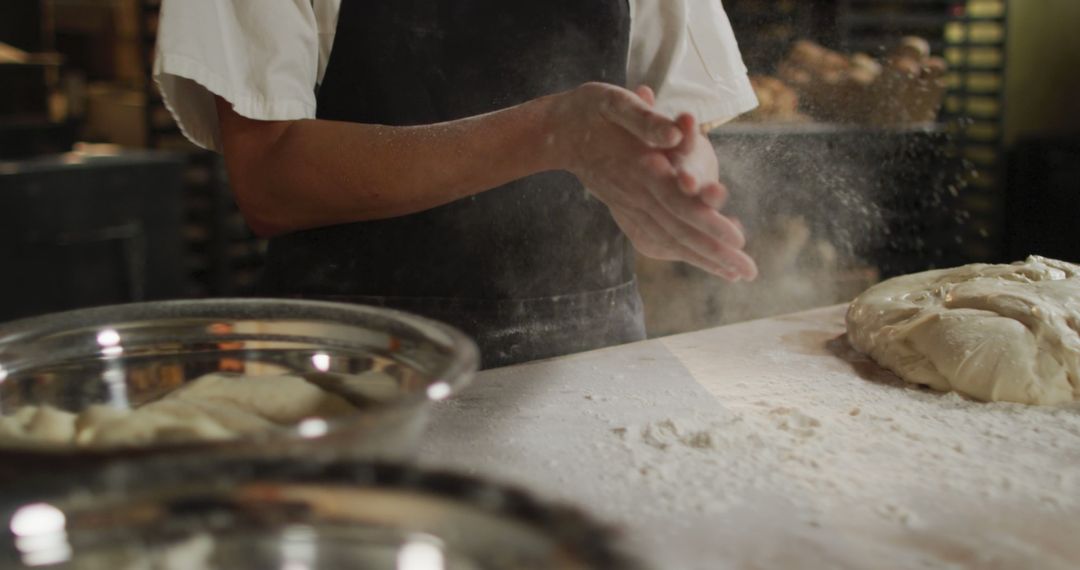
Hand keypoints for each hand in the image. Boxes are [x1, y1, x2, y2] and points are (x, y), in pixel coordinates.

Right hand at [545, 83, 755, 280]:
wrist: (557, 132)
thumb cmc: (591, 111)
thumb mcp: (615, 102)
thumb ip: (644, 118)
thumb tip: (675, 132)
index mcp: (638, 171)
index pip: (679, 202)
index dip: (709, 222)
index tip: (739, 237)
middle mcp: (635, 197)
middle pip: (680, 230)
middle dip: (716, 253)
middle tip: (750, 271)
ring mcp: (629, 208)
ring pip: (670, 240)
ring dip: (704, 259)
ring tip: (737, 274)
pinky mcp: (627, 212)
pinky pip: (654, 240)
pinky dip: (680, 253)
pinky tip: (704, 263)